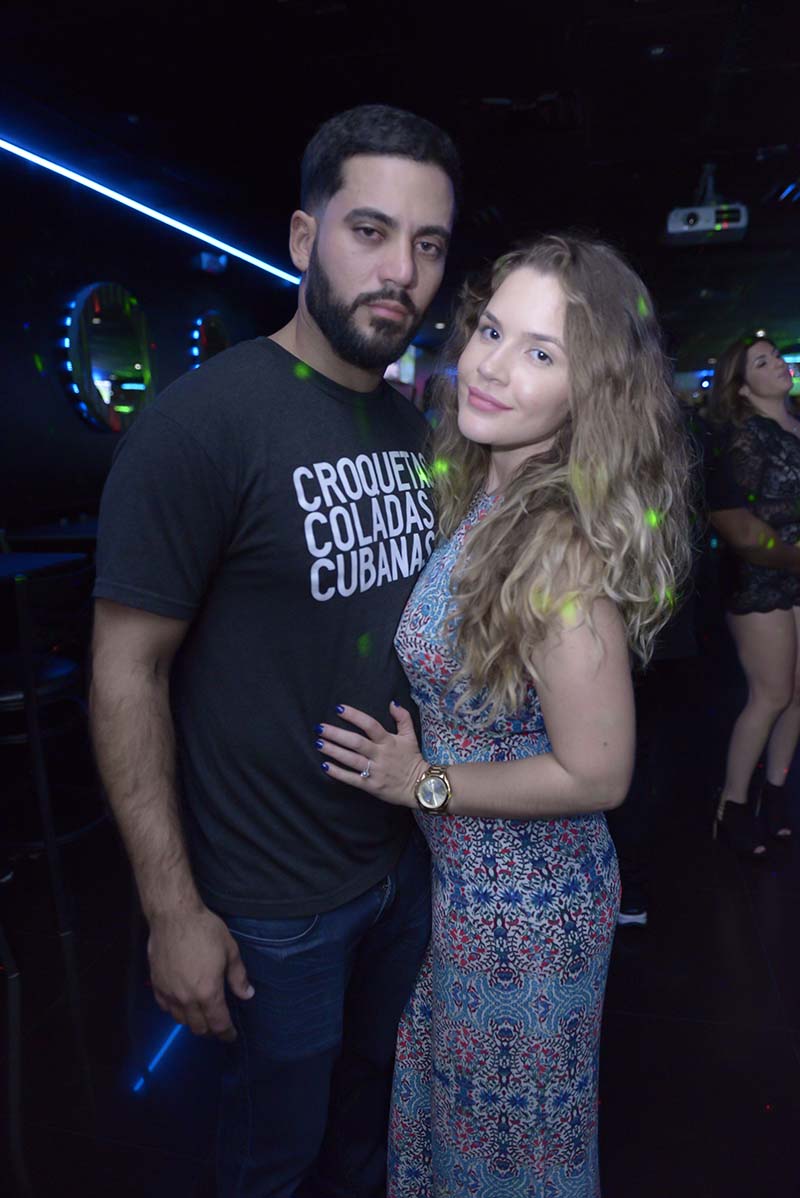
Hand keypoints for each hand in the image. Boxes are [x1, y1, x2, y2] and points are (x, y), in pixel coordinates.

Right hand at [147, 906, 253, 1041]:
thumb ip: (238, 976)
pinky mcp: (156, 985)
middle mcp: (187, 998)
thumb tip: (247, 994)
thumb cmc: (205, 930)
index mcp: (208, 992)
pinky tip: (182, 1003)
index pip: (218, 1024)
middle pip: (199, 1027)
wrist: (174, 916)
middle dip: (211, 1030)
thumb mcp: (230, 950)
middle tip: (218, 1024)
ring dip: (193, 1021)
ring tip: (201, 1014)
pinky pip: (165, 1008)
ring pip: (181, 1020)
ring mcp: (169, 993)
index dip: (226, 1033)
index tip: (230, 1036)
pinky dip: (176, 1010)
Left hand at [316, 701, 424, 807]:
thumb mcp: (411, 736)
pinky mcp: (371, 786)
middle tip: (320, 728)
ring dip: (333, 751)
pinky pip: (352, 779)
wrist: (421, 786)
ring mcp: (375, 771)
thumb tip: (392, 702)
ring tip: (318, 743)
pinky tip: (325, 766)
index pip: (370, 725)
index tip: (339, 709)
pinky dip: (338, 773)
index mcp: (389, 741)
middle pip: (356, 743)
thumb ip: (403, 717)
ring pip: (351, 760)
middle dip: (336, 734)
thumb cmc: (412, 759)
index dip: (355, 716)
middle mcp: (380, 755)